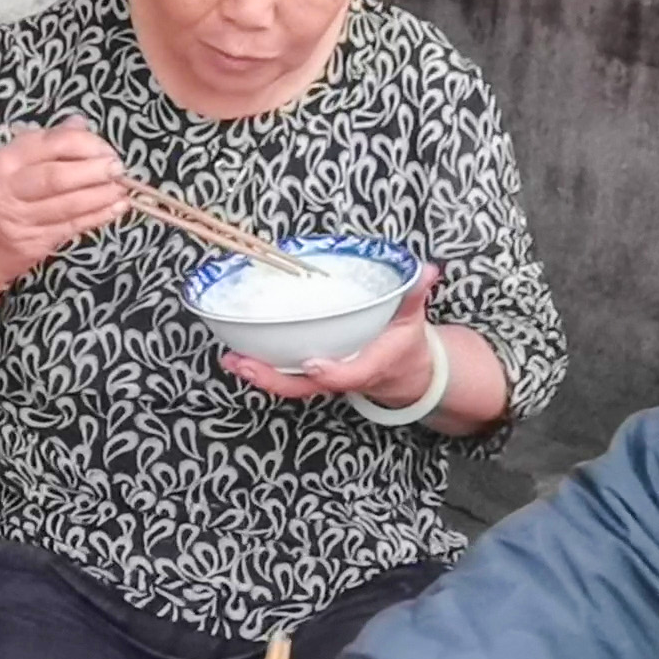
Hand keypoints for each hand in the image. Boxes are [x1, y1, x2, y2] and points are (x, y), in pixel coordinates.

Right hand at [0, 121, 127, 280]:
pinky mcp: (38, 241)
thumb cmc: (6, 194)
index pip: (50, 144)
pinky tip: (117, 207)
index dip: (85, 144)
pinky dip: (99, 216)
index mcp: (6, 160)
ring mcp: (23, 218)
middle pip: (56, 177)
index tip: (106, 148)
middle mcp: (11, 188)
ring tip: (122, 188)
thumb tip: (79, 123)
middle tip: (117, 168)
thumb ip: (49, 142)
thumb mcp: (17, 162)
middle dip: (93, 171)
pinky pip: (74, 226)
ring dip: (101, 195)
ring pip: (68, 205)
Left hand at [221, 264, 439, 403]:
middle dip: (274, 379)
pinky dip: (261, 369)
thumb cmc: (403, 344)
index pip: (351, 375)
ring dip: (259, 375)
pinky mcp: (312, 376)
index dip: (333, 372)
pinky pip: (285, 377)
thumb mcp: (413, 318)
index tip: (314, 364)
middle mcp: (342, 376)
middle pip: (307, 387)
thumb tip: (426, 270)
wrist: (404, 373)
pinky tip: (238, 355)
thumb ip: (415, 293)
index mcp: (371, 366)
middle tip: (245, 364)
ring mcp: (324, 379)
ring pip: (290, 385)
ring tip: (232, 359)